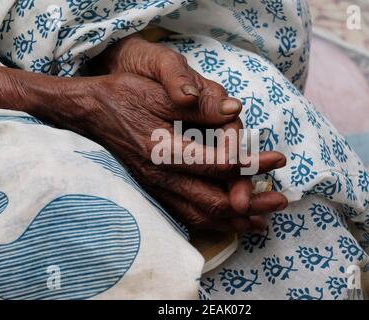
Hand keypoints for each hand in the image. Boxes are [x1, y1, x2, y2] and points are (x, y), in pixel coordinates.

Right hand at [66, 73, 287, 231]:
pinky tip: (227, 220)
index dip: (253, 164)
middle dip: (252, 202)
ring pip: (201, 216)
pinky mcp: (153, 191)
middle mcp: (161, 177)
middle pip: (215, 202)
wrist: (88, 112)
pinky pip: (186, 216)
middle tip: (280, 200)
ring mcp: (155, 188)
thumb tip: (235, 111)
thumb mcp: (158, 91)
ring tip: (261, 219)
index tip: (277, 159)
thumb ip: (198, 106)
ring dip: (235, 219)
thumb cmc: (123, 96)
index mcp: (166, 150)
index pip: (221, 165)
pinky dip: (212, 221)